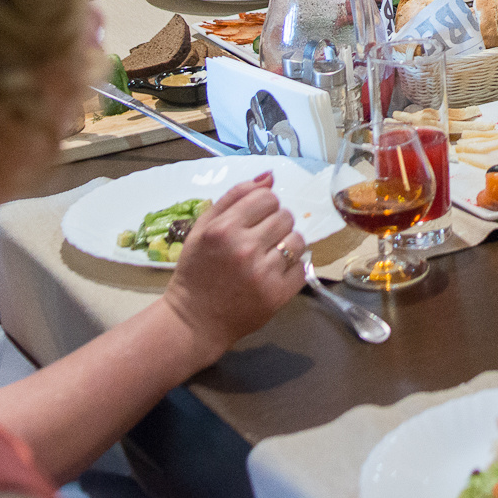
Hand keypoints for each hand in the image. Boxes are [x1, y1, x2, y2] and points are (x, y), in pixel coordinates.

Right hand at [160, 174, 305, 356]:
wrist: (194, 321)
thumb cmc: (196, 271)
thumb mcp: (202, 228)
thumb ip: (234, 197)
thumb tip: (269, 176)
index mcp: (224, 229)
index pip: (267, 197)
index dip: (263, 207)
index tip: (254, 220)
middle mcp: (245, 248)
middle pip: (285, 216)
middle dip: (275, 224)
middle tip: (259, 240)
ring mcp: (263, 273)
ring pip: (298, 240)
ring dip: (286, 244)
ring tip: (268, 256)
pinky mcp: (277, 295)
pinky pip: (302, 267)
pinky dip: (292, 268)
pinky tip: (274, 273)